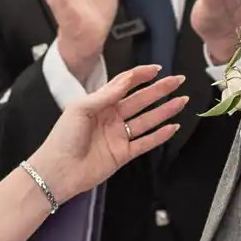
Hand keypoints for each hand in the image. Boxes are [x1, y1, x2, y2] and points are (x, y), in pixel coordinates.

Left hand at [28, 64, 185, 200]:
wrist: (58, 171)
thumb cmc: (63, 138)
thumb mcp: (80, 109)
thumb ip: (105, 95)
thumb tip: (126, 81)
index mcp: (98, 104)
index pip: (123, 85)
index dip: (140, 75)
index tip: (157, 69)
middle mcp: (111, 118)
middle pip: (140, 100)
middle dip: (159, 90)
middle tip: (178, 81)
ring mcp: (118, 136)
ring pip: (147, 120)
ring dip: (164, 111)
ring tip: (182, 100)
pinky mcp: (123, 154)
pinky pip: (145, 143)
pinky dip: (159, 136)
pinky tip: (172, 127)